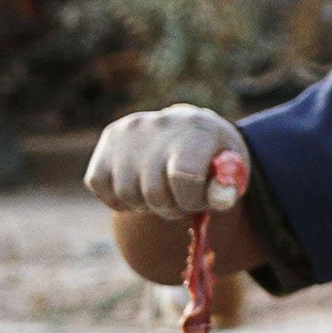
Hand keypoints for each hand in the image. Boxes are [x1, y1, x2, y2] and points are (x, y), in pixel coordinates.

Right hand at [85, 104, 249, 219]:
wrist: (192, 131)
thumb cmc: (213, 159)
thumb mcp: (232, 172)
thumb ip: (227, 188)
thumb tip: (221, 198)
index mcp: (197, 130)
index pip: (183, 177)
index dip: (191, 201)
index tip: (197, 199)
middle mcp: (159, 124)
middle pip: (153, 193)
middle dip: (170, 208)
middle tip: (180, 200)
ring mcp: (130, 130)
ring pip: (126, 193)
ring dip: (144, 205)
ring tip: (161, 192)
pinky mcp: (109, 138)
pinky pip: (99, 184)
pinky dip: (118, 197)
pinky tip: (138, 188)